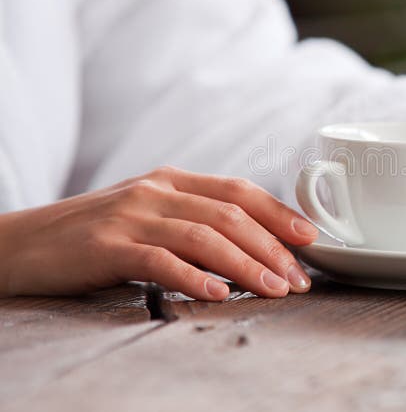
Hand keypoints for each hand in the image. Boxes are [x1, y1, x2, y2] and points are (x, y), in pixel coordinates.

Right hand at [0, 166, 317, 299]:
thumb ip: (192, 219)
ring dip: (246, 264)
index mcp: (172, 180)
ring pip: (203, 236)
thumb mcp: (148, 214)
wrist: (21, 243)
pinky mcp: (107, 245)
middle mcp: (156, 190)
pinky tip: (218, 294)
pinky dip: (194, 277)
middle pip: (229, 215)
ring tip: (273, 290)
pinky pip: (160, 260)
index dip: (278, 213)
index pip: (238, 191)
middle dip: (272, 248)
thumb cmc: (94, 234)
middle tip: (298, 279)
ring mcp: (131, 215)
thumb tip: (251, 245)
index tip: (309, 237)